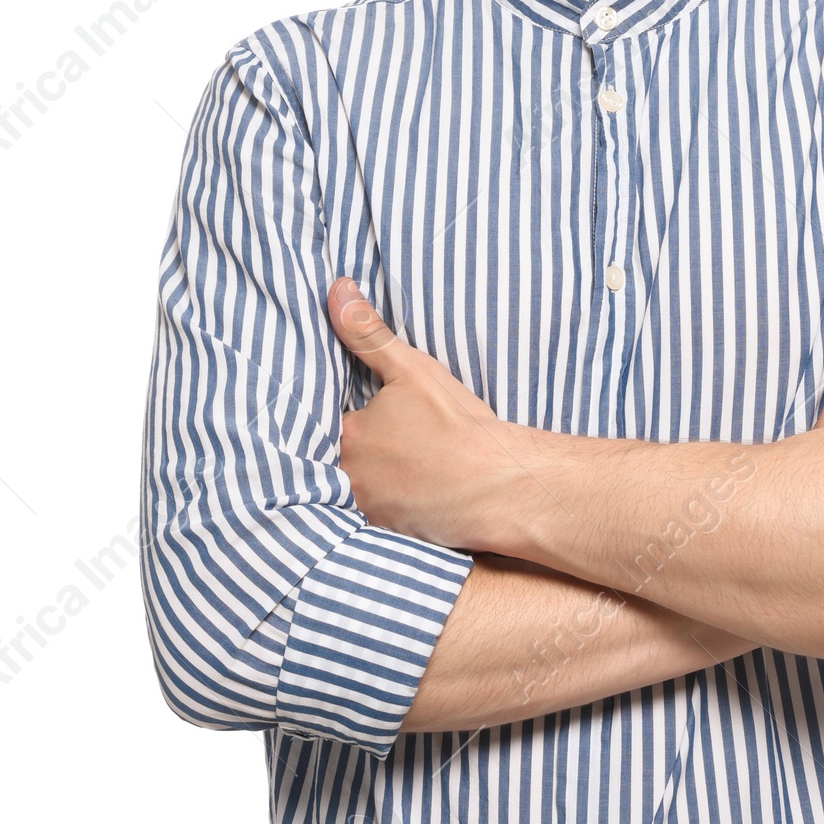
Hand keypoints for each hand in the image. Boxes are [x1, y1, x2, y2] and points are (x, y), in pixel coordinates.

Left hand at [328, 278, 524, 549]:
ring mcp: (370, 512)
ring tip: (393, 460)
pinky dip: (387, 500)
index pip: (323, 420)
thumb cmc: (457, 426)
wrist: (501, 486)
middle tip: (380, 433)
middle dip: (351, 445)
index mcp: (349, 437)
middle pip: (336, 456)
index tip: (350, 403)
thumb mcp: (412, 370)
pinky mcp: (394, 534)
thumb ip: (368, 332)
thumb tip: (337, 289)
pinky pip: (376, 514)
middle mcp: (349, 480)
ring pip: (356, 486)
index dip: (336, 409)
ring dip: (368, 474)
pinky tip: (407, 488)